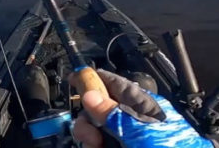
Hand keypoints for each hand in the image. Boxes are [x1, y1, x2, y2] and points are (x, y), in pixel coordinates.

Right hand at [71, 70, 212, 147]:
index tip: (74, 78)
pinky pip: (100, 144)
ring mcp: (127, 138)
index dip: (93, 79)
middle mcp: (134, 121)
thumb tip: (90, 94)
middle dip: (88, 118)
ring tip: (95, 146)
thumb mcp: (141, 131)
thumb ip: (114, 114)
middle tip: (90, 135)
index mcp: (144, 106)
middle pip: (99, 109)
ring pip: (96, 131)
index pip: (114, 83)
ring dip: (89, 137)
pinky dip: (93, 146)